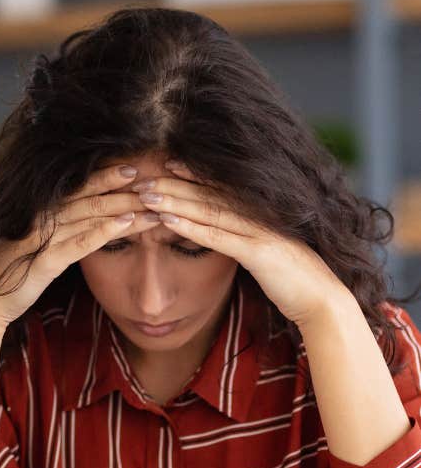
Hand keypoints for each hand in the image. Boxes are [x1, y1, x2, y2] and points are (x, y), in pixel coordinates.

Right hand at [0, 164, 162, 328]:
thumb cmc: (12, 273)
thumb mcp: (34, 245)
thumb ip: (55, 229)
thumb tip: (81, 217)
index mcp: (39, 211)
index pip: (77, 187)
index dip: (105, 176)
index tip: (132, 168)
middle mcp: (40, 218)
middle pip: (88, 195)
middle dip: (122, 187)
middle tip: (153, 177)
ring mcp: (42, 238)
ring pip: (90, 214)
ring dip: (125, 207)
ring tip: (153, 202)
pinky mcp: (45, 261)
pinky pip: (81, 242)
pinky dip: (106, 231)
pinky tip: (128, 225)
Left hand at [133, 160, 347, 326]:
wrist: (323, 302)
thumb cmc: (293, 280)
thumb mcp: (266, 254)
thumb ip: (248, 240)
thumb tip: (229, 234)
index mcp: (262, 213)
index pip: (221, 188)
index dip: (194, 174)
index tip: (167, 164)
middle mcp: (260, 216)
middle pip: (209, 194)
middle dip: (174, 185)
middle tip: (143, 177)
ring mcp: (260, 232)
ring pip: (209, 211)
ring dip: (175, 202)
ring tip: (147, 195)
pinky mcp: (259, 253)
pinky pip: (218, 237)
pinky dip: (190, 227)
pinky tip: (167, 220)